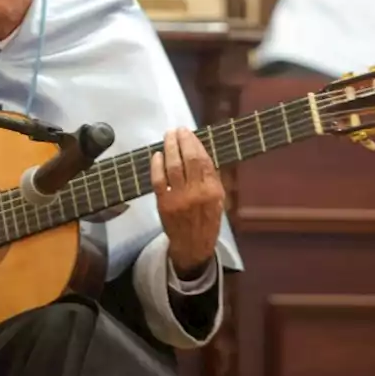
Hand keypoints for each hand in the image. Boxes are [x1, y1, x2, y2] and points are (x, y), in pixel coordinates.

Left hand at [150, 127, 224, 275]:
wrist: (193, 245)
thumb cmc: (206, 220)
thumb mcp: (218, 200)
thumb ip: (212, 178)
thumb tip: (201, 152)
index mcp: (213, 190)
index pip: (204, 160)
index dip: (195, 143)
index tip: (189, 132)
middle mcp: (197, 193)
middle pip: (188, 160)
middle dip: (181, 141)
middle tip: (177, 130)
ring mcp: (179, 198)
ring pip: (173, 167)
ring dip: (168, 148)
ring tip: (167, 136)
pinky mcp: (164, 204)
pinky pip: (158, 180)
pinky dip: (156, 165)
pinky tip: (156, 155)